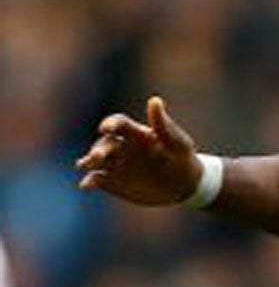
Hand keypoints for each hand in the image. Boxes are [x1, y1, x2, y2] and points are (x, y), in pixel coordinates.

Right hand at [75, 96, 204, 205]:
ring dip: (89, 162)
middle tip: (97, 156)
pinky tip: (87, 185)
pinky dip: (90, 182)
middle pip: (104, 144)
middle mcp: (120, 146)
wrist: (184, 185)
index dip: (111, 124)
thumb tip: (155, 100)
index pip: (119, 123)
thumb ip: (164, 125)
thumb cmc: (182, 158)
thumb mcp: (178, 142)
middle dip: (98, 149)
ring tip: (85, 166)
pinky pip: (97, 180)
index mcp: (135, 133)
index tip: (107, 128)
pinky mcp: (112, 181)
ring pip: (95, 161)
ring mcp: (114, 164)